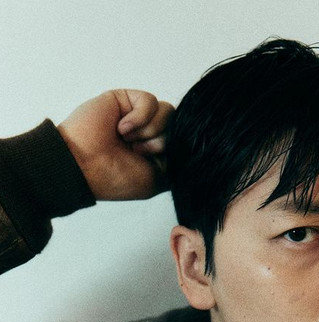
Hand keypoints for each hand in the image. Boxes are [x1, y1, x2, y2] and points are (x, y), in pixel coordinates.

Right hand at [58, 89, 173, 199]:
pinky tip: (121, 128)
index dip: (175, 149)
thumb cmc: (115, 178)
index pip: (183, 141)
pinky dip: (139, 118)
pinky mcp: (126, 99)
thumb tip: (188, 141)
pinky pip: (150, 101)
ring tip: (128, 140)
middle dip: (161, 142)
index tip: (155, 162)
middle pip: (178, 125)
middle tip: (138, 152)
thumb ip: (176, 161)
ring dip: (150, 130)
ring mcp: (138, 116)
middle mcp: (149, 133)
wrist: (84, 168)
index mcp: (156, 152)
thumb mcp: (157, 180)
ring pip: (168, 112)